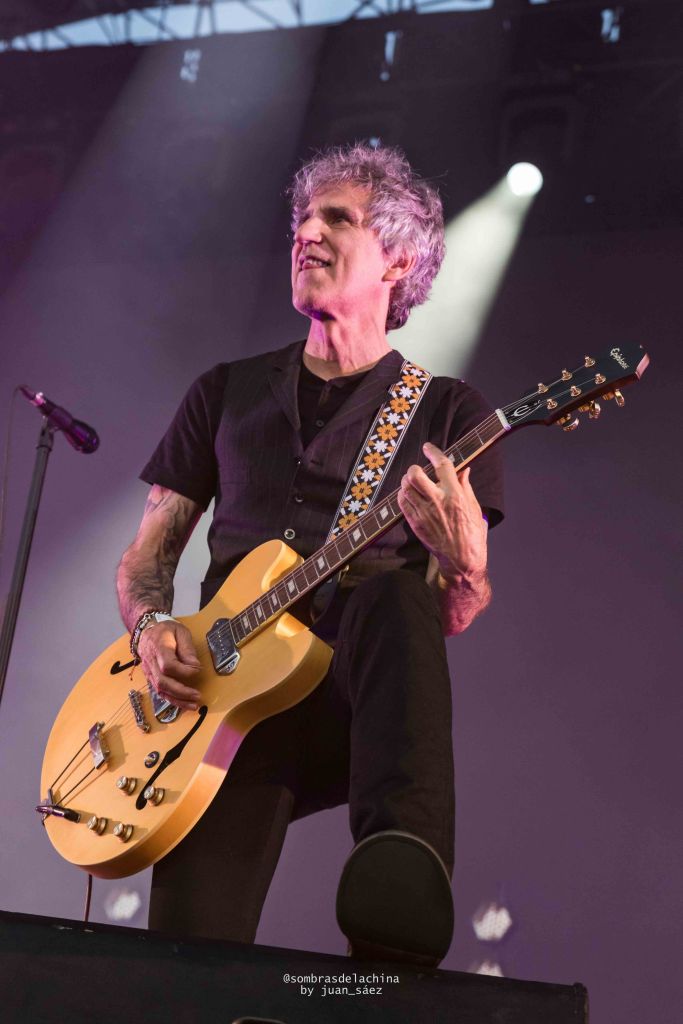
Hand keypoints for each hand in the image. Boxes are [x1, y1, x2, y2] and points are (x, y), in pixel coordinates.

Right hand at [137, 620, 201, 710]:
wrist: (147, 630)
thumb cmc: (166, 629)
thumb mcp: (180, 631)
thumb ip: (187, 648)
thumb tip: (195, 666)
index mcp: (158, 647)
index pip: (168, 665)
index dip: (184, 671)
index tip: (197, 670)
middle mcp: (151, 662)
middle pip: (163, 682)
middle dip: (181, 692)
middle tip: (197, 695)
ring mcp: (149, 671)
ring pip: (160, 690)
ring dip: (177, 700)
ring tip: (193, 705)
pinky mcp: (150, 677)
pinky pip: (159, 691)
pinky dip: (172, 699)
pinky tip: (183, 703)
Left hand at [397, 442, 487, 581]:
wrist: (462, 559)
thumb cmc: (472, 534)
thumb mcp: (474, 507)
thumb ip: (466, 486)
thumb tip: (463, 470)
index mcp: (455, 495)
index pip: (442, 465)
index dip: (433, 452)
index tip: (428, 448)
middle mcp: (438, 502)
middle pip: (415, 474)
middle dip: (415, 468)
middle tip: (419, 470)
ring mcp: (424, 513)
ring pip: (405, 487)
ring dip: (408, 481)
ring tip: (414, 483)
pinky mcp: (416, 523)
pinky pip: (402, 503)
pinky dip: (403, 495)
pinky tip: (410, 495)